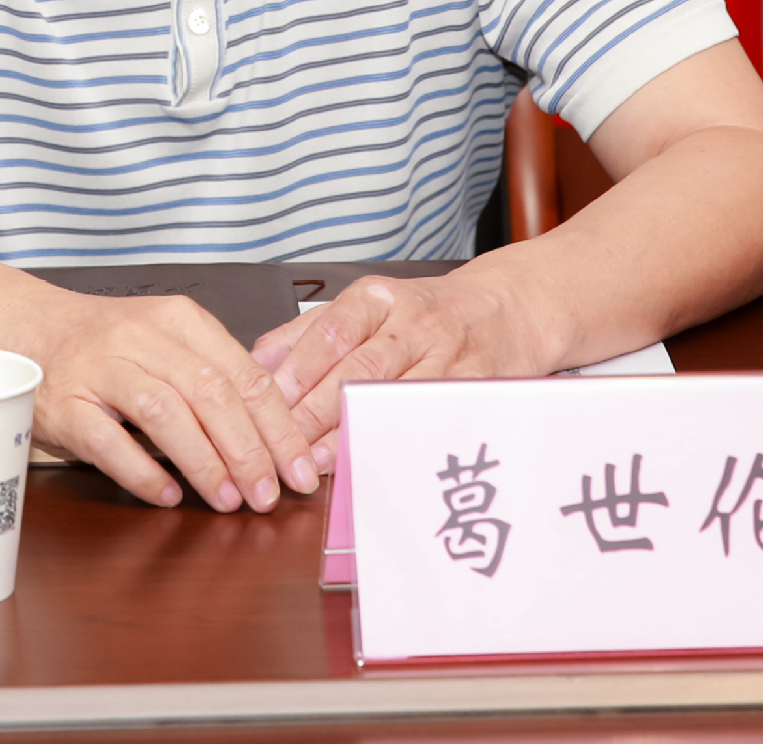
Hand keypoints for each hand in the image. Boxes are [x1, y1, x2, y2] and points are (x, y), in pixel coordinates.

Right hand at [4, 287, 326, 512]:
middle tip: (268, 494)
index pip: (245, 375)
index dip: (279, 426)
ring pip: (165, 413)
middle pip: (211, 394)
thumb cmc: (106, 342)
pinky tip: (168, 494)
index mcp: (180, 321)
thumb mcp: (167, 340)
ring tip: (228, 500)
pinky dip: (143, 471)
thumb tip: (276, 431)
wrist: (27, 326)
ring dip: (204, 462)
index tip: (300, 468)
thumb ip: (215, 374)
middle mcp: (142, 338)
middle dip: (249, 450)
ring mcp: (101, 369)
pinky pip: (109, 441)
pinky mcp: (66, 403)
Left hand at [248, 269, 554, 445]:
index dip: (299, 372)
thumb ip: (306, 332)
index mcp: (377, 299)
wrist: (506, 308)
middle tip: (284, 447)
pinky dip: (403, 441)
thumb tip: (256, 362)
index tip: (270, 405)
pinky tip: (378, 461)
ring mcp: (448, 353)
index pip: (330, 334)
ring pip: (394, 396)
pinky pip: (434, 416)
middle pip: (358, 369)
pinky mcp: (476, 383)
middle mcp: (412, 322)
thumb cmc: (425, 313)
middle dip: (317, 411)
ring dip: (353, 432)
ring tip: (319, 462)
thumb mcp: (365, 306)